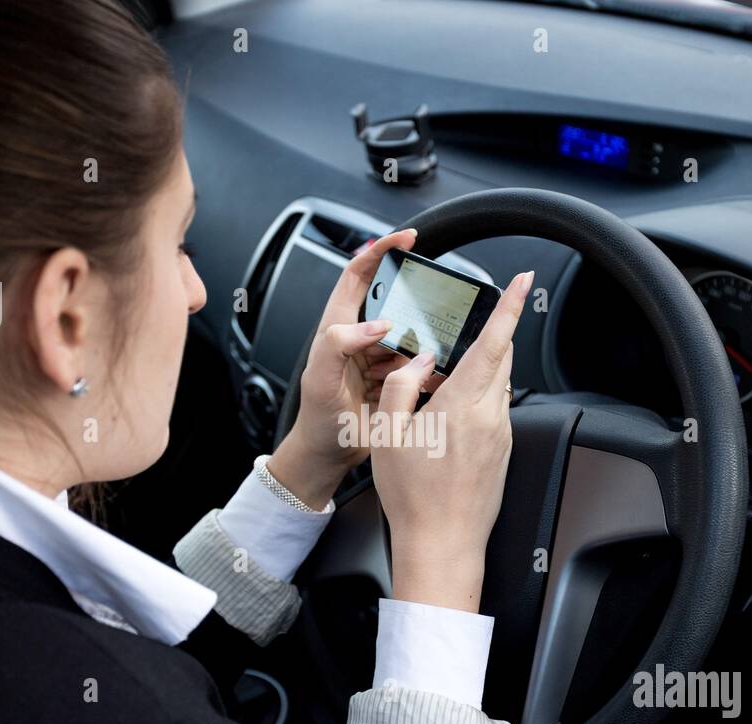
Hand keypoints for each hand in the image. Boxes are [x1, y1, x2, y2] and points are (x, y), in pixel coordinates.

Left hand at [270, 229, 421, 508]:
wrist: (329, 457)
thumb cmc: (317, 420)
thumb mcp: (320, 379)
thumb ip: (338, 344)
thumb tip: (376, 324)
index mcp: (338, 328)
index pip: (358, 274)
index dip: (380, 250)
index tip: (407, 239)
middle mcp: (360, 337)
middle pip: (392, 301)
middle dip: (413, 299)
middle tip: (434, 301)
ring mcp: (378, 357)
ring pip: (409, 332)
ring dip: (422, 338)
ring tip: (430, 349)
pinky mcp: (394, 377)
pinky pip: (417, 361)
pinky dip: (428, 365)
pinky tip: (434, 373)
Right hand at [370, 269, 534, 612]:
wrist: (443, 544)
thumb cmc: (413, 497)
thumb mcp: (389, 435)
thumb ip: (403, 386)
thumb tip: (419, 359)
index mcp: (463, 405)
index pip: (495, 342)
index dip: (510, 307)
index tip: (522, 281)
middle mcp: (491, 417)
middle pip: (501, 358)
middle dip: (492, 335)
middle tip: (473, 324)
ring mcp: (502, 435)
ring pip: (498, 385)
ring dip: (480, 370)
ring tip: (444, 382)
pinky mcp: (503, 452)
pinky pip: (494, 410)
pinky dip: (478, 398)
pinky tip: (450, 415)